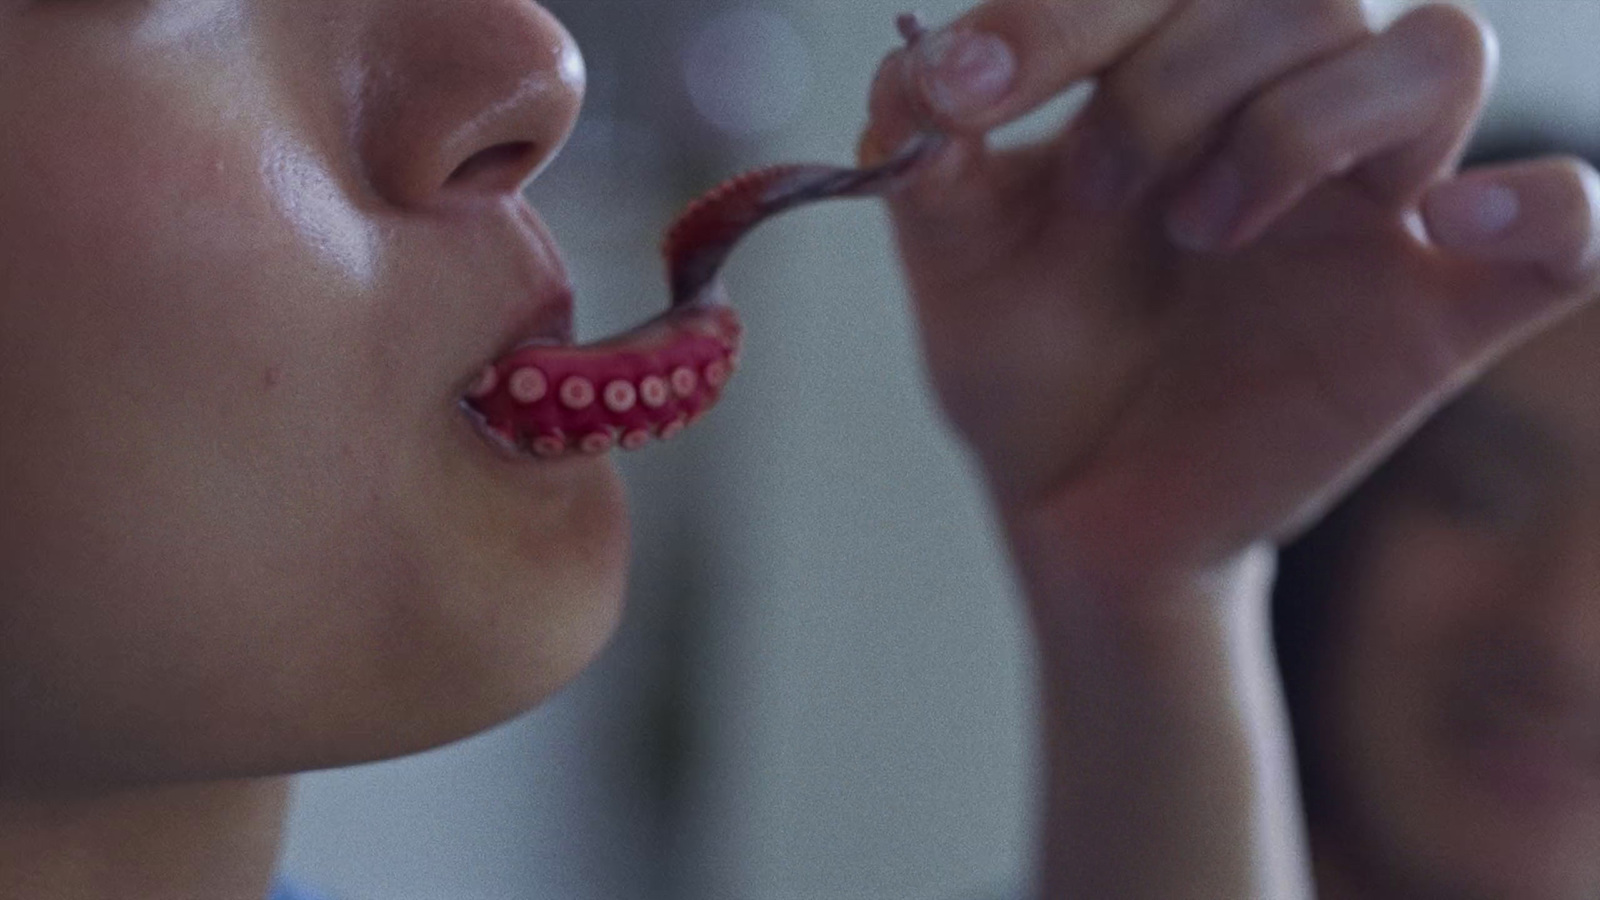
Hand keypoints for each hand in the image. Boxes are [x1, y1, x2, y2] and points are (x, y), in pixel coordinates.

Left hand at [860, 0, 1599, 593]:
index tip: (961, 92)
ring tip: (1204, 233)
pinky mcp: (1441, 311)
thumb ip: (932, 157)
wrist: (1078, 506)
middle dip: (1171, 85)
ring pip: (1438, 52)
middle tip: (1099, 201)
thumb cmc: (1029, 362)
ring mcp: (1379, 205)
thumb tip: (916, 75)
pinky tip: (1444, 228)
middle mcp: (1291, 108)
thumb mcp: (959, 259)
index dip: (1060, 14)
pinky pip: (1572, 224)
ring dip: (1305, 125)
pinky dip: (1540, 208)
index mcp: (1176, 71)